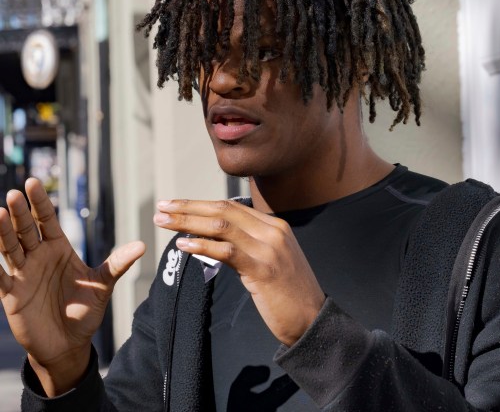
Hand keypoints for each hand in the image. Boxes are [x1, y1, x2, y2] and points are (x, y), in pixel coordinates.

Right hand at [0, 178, 144, 395]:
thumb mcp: (103, 285)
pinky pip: (0, 277)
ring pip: (10, 248)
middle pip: (27, 230)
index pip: (47, 220)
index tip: (33, 183)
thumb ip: (118, 264)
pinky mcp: (12, 296)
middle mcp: (39, 257)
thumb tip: (143, 245)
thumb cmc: (85, 310)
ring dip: (3, 232)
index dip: (40, 203)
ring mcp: (23, 275)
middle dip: (20, 212)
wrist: (69, 343)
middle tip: (16, 193)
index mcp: (59, 249)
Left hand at [154, 199, 324, 345]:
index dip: (200, 203)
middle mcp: (272, 230)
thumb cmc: (288, 293)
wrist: (313, 320)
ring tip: (163, 222)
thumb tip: (215, 237)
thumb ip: (249, 243)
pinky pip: (227, 252)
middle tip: (161, 207)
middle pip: (223, 210)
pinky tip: (183, 245)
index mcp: (274, 225)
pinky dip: (202, 245)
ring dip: (188, 222)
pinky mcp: (264, 270)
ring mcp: (269, 249)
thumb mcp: (271, 259)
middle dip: (188, 207)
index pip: (231, 206)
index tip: (175, 204)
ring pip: (222, 226)